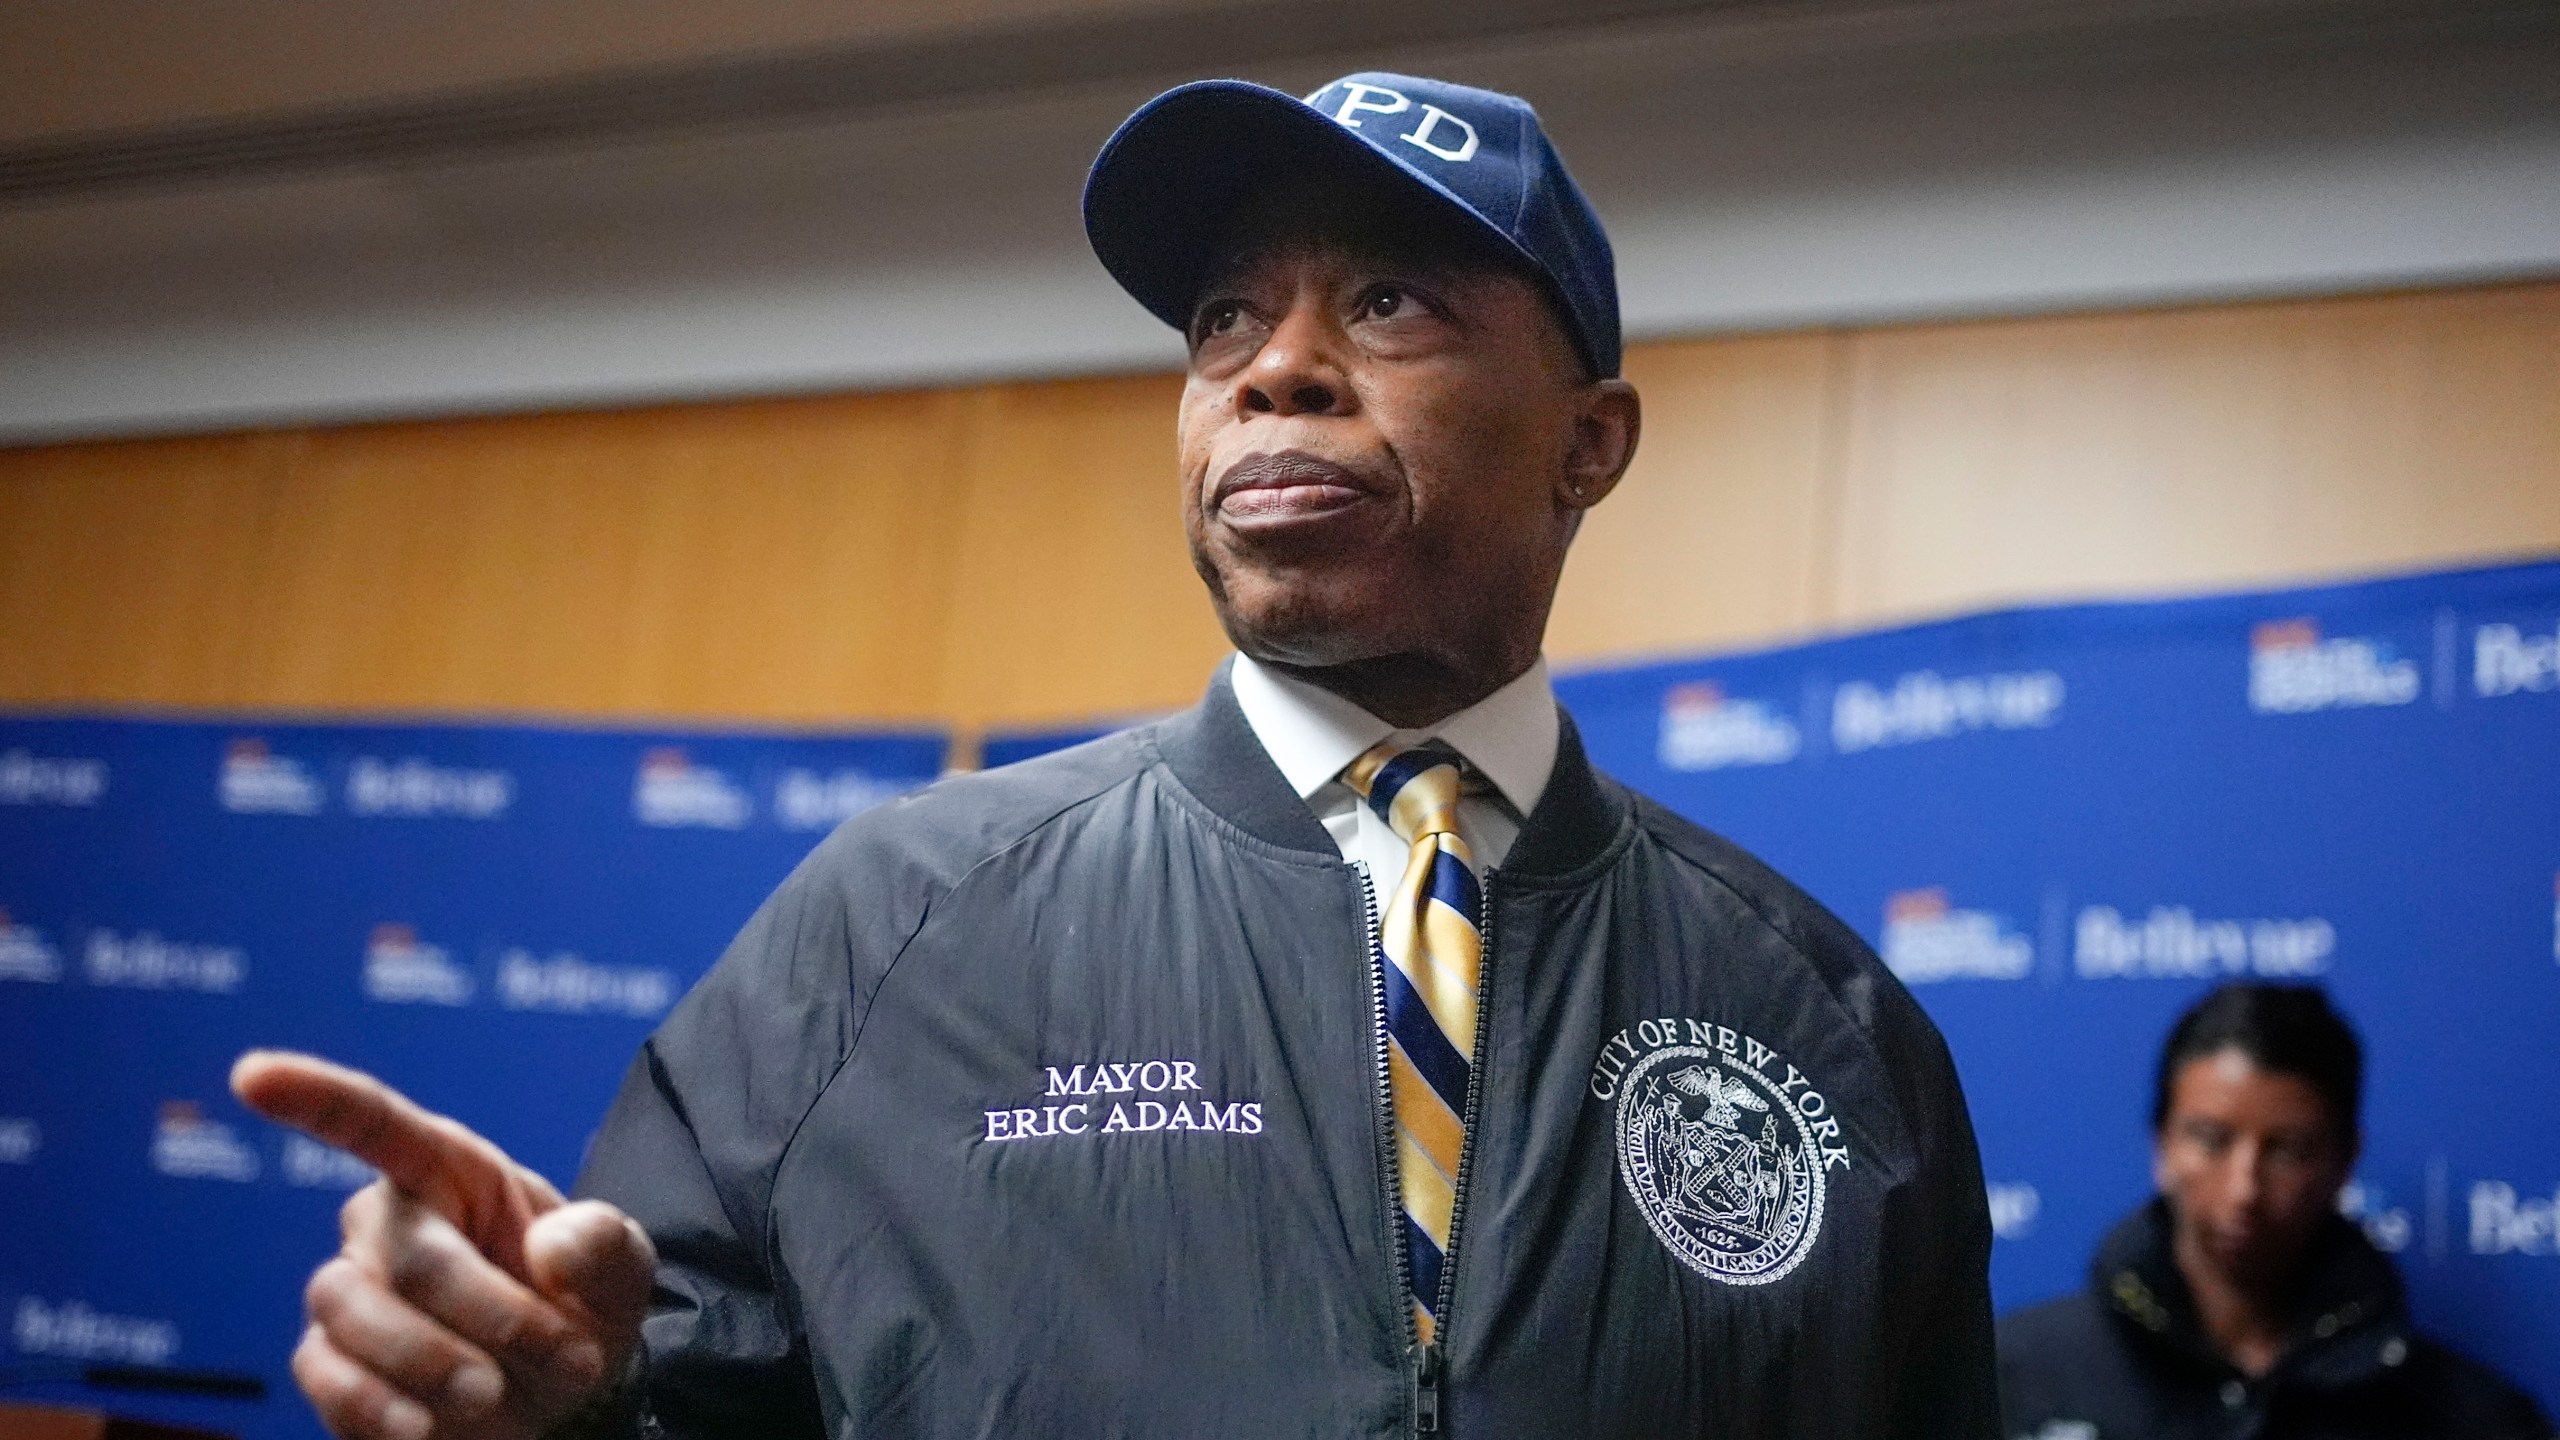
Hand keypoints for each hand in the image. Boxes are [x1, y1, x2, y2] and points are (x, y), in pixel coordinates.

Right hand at [231, 1051, 655, 1439]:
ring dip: (439, 1365)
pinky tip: (425, 1428)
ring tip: (499, 1395)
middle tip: (568, 1359)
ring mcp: (348, 1292)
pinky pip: (328, 1380)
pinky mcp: (327, 1363)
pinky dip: (381, 1410)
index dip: (314, 1095)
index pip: (375, 1122)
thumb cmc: (579, 1305)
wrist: (561, 1394)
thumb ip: (600, 1245)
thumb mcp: (619, 1267)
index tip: (253, 1073)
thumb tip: (547, 1253)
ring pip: (355, 1315)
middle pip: (409, 1259)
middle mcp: (383, 1221)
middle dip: (495, 1317)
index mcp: (449, 1168)